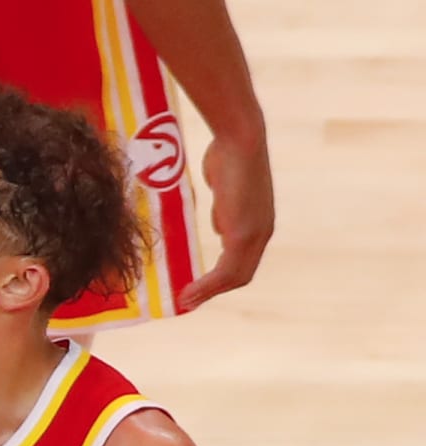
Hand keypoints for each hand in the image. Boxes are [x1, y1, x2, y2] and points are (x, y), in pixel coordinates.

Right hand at [178, 127, 273, 309]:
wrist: (239, 141)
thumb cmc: (227, 156)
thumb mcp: (225, 189)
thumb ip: (224, 210)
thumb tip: (219, 226)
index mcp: (259, 224)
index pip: (243, 261)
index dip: (222, 279)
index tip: (199, 287)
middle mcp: (262, 233)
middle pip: (241, 276)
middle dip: (213, 292)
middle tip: (188, 301)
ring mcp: (255, 234)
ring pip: (234, 277)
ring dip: (208, 293)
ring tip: (185, 300)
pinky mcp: (243, 234)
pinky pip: (226, 270)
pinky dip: (207, 286)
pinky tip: (189, 291)